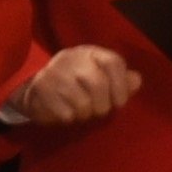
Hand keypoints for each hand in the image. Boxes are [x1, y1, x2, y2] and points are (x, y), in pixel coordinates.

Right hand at [11, 44, 137, 128]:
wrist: (36, 90)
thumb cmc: (77, 85)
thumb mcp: (102, 78)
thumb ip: (122, 80)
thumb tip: (136, 80)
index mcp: (89, 53)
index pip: (112, 62)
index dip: (121, 85)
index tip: (120, 102)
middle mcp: (71, 58)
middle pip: (98, 83)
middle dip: (103, 105)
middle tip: (99, 110)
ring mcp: (54, 72)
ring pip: (82, 103)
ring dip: (85, 114)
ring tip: (81, 111)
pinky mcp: (41, 88)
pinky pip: (66, 113)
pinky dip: (70, 118)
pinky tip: (66, 112)